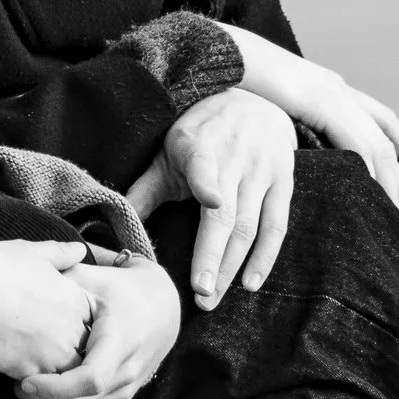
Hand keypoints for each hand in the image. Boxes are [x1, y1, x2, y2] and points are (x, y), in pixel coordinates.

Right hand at [0, 239, 93, 382]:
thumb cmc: (0, 269)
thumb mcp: (33, 252)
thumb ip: (61, 254)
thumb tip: (79, 249)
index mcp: (76, 301)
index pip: (90, 323)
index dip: (75, 325)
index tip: (56, 324)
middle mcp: (72, 331)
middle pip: (83, 352)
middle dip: (68, 353)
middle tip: (44, 348)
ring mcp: (55, 355)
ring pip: (67, 375)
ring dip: (53, 372)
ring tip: (31, 363)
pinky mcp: (33, 373)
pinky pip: (44, 388)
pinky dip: (35, 385)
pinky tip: (17, 375)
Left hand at [16, 256, 180, 398]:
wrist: (163, 309)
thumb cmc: (122, 289)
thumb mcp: (94, 278)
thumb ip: (59, 281)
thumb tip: (20, 280)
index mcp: (119, 341)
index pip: (90, 379)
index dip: (55, 387)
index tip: (25, 380)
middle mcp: (126, 372)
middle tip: (14, 383)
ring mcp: (125, 391)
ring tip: (24, 386)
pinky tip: (43, 393)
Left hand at [127, 88, 296, 309]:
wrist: (253, 102)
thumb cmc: (200, 135)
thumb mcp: (169, 153)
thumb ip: (146, 188)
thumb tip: (116, 223)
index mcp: (199, 148)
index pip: (204, 166)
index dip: (207, 184)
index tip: (212, 201)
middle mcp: (234, 159)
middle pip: (226, 216)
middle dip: (211, 258)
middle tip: (200, 295)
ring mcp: (262, 172)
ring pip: (249, 227)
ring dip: (231, 267)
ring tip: (213, 297)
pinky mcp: (283, 182)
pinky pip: (276, 226)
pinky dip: (265, 257)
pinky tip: (250, 283)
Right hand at [224, 27, 398, 211]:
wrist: (219, 53)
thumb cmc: (231, 78)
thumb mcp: (266, 104)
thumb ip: (282, 124)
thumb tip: (286, 151)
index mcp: (326, 86)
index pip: (379, 118)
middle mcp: (337, 88)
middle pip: (384, 134)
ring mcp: (333, 93)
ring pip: (376, 145)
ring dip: (389, 183)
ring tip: (397, 217)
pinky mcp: (323, 102)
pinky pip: (356, 143)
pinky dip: (368, 171)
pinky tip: (372, 196)